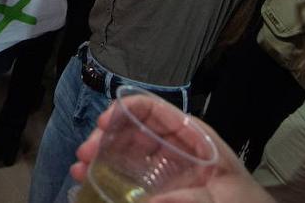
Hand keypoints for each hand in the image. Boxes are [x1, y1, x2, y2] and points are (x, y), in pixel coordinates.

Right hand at [71, 98, 272, 202]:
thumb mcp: (224, 198)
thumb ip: (192, 199)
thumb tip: (150, 202)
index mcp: (193, 136)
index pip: (155, 109)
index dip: (126, 110)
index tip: (104, 124)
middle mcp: (175, 146)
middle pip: (133, 129)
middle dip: (105, 137)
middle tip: (84, 154)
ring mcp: (166, 167)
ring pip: (126, 152)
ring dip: (101, 156)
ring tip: (80, 168)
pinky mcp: (160, 187)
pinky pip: (130, 176)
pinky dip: (108, 176)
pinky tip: (89, 182)